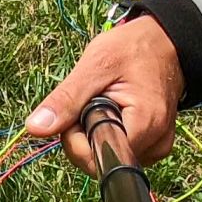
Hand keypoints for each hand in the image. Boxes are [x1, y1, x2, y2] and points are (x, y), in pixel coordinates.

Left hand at [24, 15, 182, 172]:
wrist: (166, 40)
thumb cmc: (134, 47)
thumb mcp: (96, 63)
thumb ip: (66, 99)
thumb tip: (34, 129)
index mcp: (145, 125)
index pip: (96, 161)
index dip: (77, 141)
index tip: (80, 109)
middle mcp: (156, 144)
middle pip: (101, 162)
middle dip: (85, 135)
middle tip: (92, 99)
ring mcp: (158, 147)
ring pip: (109, 158)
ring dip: (97, 135)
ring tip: (108, 100)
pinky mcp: (155, 145)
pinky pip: (122, 151)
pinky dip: (111, 133)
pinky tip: (117, 109)